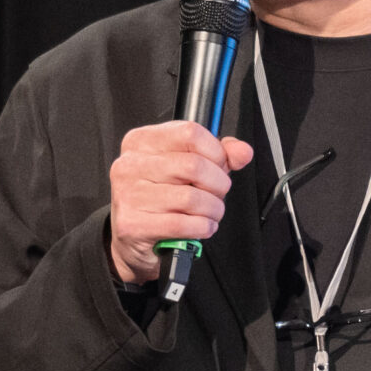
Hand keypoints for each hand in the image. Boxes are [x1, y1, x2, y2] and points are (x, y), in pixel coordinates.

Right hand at [106, 122, 254, 283]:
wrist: (130, 237)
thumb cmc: (158, 198)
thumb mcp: (186, 167)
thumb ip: (218, 155)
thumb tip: (242, 152)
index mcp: (142, 142)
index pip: (190, 133)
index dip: (216, 152)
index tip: (218, 166)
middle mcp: (131, 165)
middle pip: (194, 166)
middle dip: (217, 185)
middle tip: (216, 194)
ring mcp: (129, 194)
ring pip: (191, 198)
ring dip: (212, 210)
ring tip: (209, 213)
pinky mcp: (133, 224)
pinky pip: (183, 224)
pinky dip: (202, 228)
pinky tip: (200, 227)